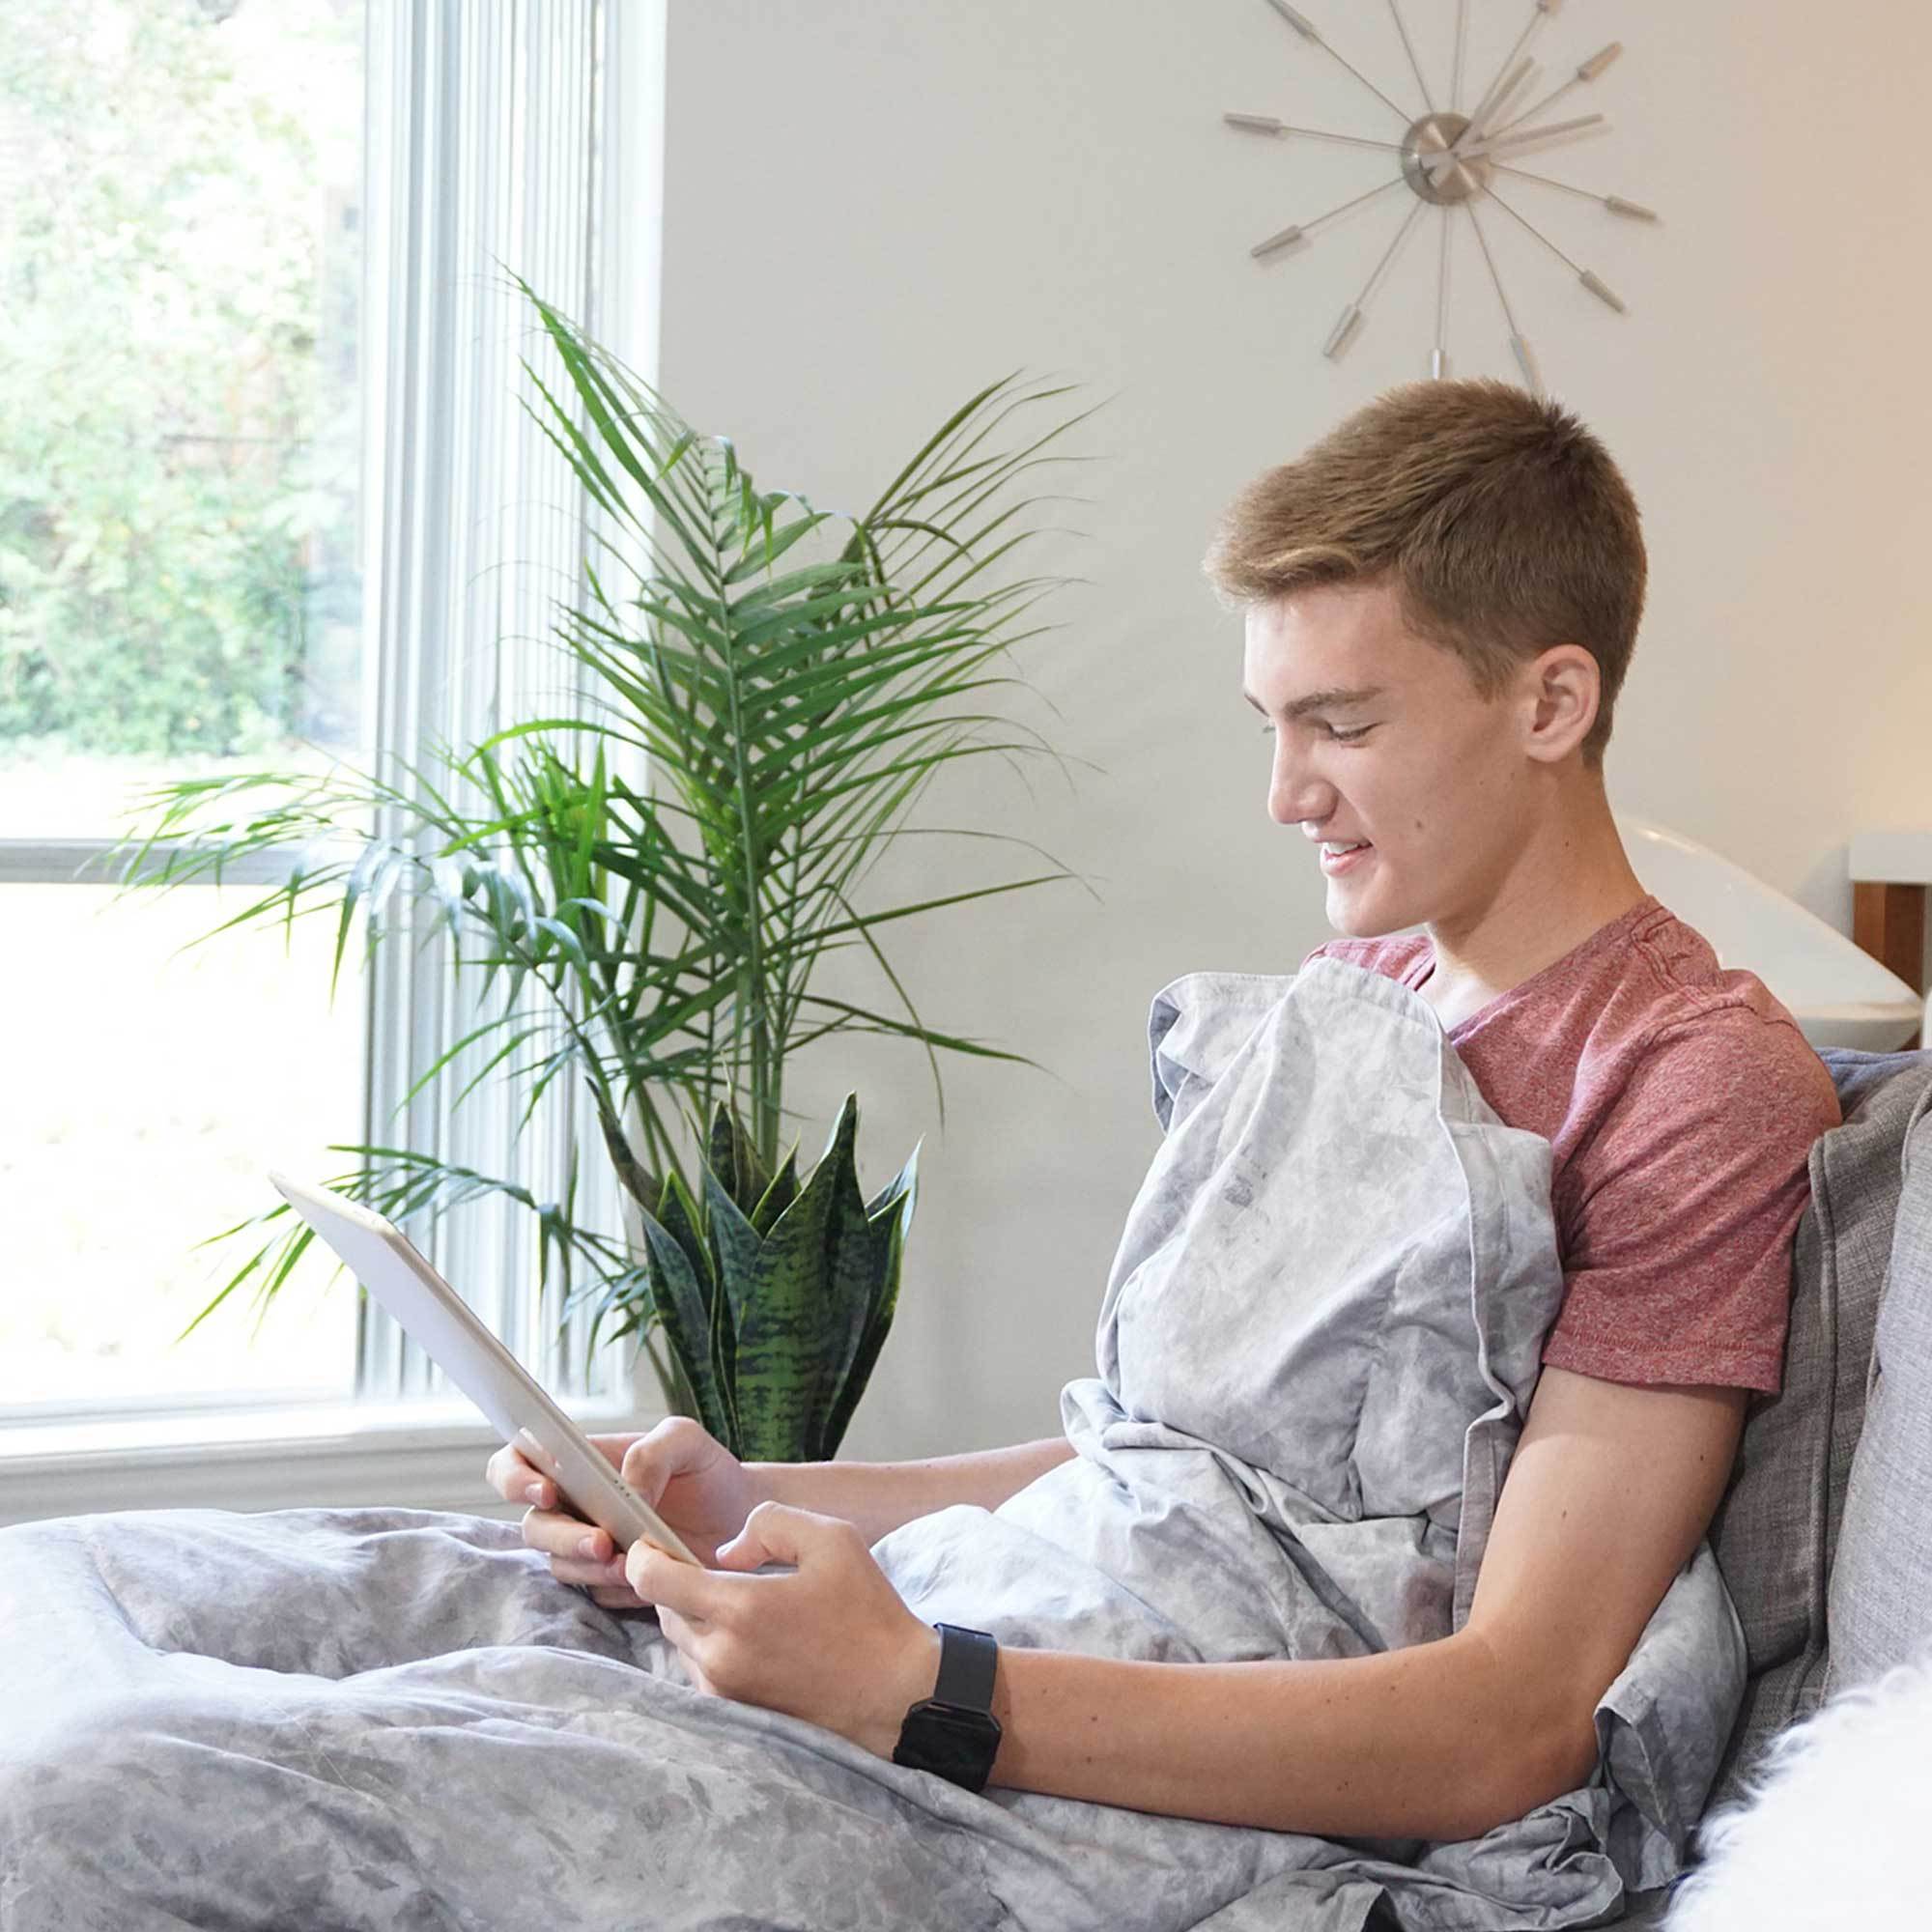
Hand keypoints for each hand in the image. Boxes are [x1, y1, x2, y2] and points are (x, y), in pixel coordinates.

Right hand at [484, 1417, 766, 1609]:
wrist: (742, 1518)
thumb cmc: (707, 1470)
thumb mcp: (687, 1441)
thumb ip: (652, 1452)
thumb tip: (625, 1488)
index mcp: (578, 1463)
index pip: (516, 1463)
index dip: (514, 1477)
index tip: (547, 1490)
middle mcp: (573, 1506)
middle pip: (534, 1526)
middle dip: (562, 1537)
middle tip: (603, 1542)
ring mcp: (587, 1548)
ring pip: (560, 1565)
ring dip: (589, 1567)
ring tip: (630, 1563)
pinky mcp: (608, 1583)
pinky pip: (594, 1593)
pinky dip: (615, 1588)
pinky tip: (645, 1581)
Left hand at [630, 1500, 942, 1758]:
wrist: (895, 1693)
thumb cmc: (867, 1612)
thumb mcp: (831, 1538)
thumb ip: (768, 1524)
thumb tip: (724, 1552)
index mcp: (738, 1609)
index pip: (650, 1578)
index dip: (643, 1552)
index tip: (655, 1539)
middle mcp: (719, 1655)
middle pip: (661, 1607)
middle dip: (675, 1581)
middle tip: (711, 1565)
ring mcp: (722, 1690)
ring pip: (677, 1638)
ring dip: (693, 1615)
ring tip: (739, 1600)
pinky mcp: (731, 1711)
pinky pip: (698, 1667)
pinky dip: (709, 1644)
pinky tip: (751, 1634)